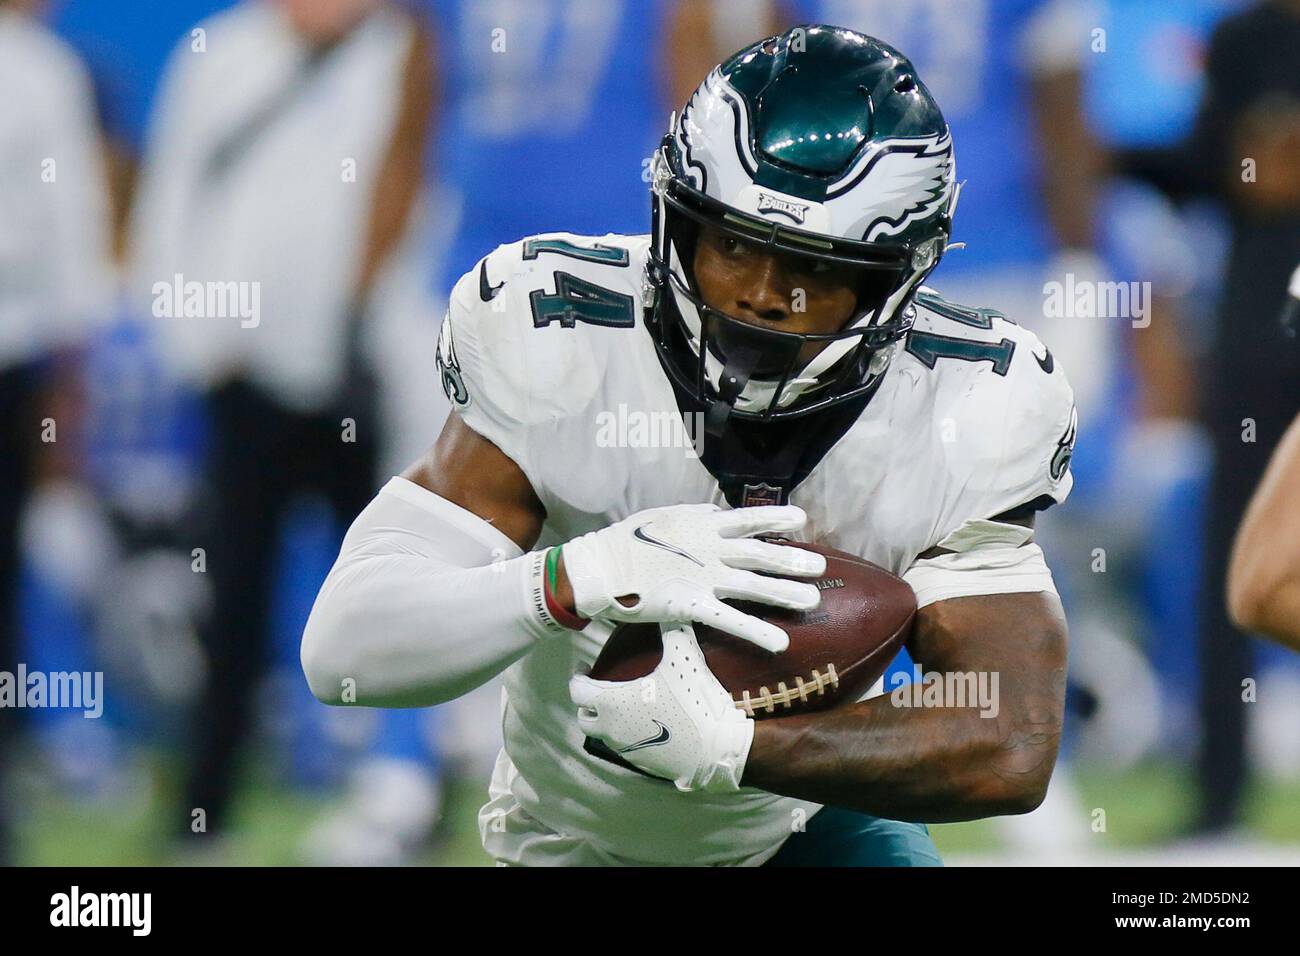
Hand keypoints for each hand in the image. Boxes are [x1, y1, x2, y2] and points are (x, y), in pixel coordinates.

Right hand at [560, 503, 824, 651]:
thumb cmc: (627, 542)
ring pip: (753, 586)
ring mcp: (703, 578)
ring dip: (784, 594)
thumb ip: (694, 515)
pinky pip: (730, 620)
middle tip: (820, 565)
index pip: (749, 519)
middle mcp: (710, 550)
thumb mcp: (663, 517)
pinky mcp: (691, 605)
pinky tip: (780, 643)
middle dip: (791, 560)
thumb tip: (714, 510)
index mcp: (703, 526)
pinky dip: (756, 631)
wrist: (599, 568)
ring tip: (812, 601)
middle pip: (760, 555)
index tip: (801, 520)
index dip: (776, 519)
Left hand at [570, 623, 752, 792]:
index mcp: (613, 703)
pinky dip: (625, 732)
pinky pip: (623, 745)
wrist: (715, 748)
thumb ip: (672, 631)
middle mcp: (612, 728)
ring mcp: (626, 748)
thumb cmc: (693, 702)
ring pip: (603, 734)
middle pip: (584, 717)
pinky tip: (642, 721)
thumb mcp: (683, 657)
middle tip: (598, 688)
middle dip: (587, 702)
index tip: (586, 668)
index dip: (578, 677)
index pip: (578, 691)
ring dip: (605, 718)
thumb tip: (668, 610)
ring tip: (621, 703)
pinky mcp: (641, 761)